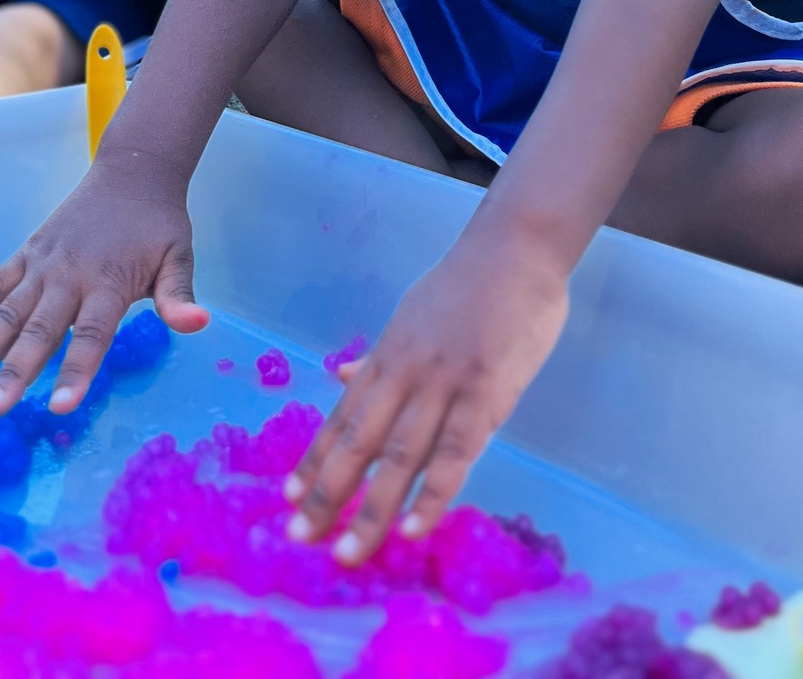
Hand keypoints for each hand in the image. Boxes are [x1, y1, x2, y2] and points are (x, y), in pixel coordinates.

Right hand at [0, 161, 207, 415]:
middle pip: (39, 331)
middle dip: (13, 373)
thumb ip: (179, 295)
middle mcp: (69, 275)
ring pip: (7, 314)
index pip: (92, 335)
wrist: (132, 173)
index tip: (58, 408)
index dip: (76, 370)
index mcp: (108, 281)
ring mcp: (43, 263)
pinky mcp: (27, 253)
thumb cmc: (158, 226)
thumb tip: (199, 326)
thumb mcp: (179, 257)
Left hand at [283, 233, 568, 563]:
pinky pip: (455, 451)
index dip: (316, 458)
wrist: (514, 249)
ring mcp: (443, 384)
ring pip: (399, 455)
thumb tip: (344, 378)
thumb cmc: (467, 284)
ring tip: (348, 553)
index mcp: (388, 355)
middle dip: (328, 493)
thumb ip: (382, 356)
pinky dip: (433, 493)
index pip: (344, 416)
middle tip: (300, 538)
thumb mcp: (411, 315)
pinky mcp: (484, 391)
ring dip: (372, 508)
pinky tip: (413, 529)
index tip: (289, 498)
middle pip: (359, 441)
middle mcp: (405, 373)